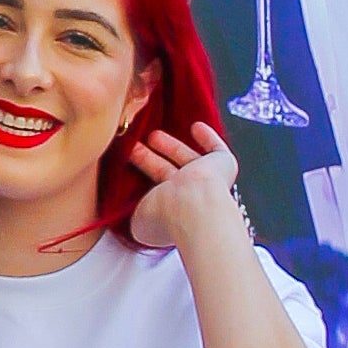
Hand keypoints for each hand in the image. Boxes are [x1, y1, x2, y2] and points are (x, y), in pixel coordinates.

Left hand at [129, 120, 248, 254]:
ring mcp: (206, 181)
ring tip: (153, 135)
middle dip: (150, 160)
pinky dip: (208, 138)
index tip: (129, 167)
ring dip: (171, 147)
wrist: (194, 209)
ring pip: (185, 159)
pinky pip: (216, 149)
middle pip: (166, 173)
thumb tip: (125, 210)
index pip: (154, 195)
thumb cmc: (167, 218)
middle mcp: (187, 197)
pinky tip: (196, 126)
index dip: (142, 183)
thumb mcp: (138, 221)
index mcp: (167, 213)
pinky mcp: (222, 165)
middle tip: (135, 146)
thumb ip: (133, 211)